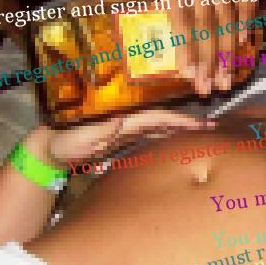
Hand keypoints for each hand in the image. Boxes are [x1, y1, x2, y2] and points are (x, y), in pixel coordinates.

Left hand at [27, 109, 213, 168]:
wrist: (53, 149)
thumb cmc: (66, 141)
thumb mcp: (81, 135)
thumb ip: (100, 128)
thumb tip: (121, 121)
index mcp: (124, 116)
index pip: (158, 116)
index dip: (179, 120)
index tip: (200, 124)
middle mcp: (130, 119)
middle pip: (164, 119)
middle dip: (188, 123)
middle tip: (212, 128)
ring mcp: (129, 129)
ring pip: (160, 127)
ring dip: (180, 130)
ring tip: (203, 134)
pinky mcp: (125, 139)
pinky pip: (152, 136)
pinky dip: (167, 137)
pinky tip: (178, 142)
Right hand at [92, 0, 259, 95]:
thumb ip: (184, 1)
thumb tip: (191, 40)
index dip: (247, 20)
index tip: (243, 46)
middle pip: (225, 13)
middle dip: (225, 52)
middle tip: (223, 82)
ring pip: (206, 18)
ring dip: (206, 57)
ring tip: (204, 82)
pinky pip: (182, 16)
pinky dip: (185, 45)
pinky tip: (186, 66)